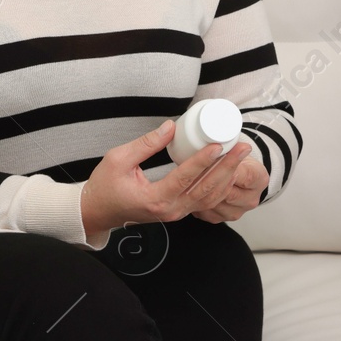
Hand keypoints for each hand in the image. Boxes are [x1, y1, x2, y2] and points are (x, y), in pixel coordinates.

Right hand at [80, 120, 254, 243]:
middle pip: (206, 189)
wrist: (98, 212)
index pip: (185, 177)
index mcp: (154, 199)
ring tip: (240, 157)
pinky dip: (219, 186)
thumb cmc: (104, 186)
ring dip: (227, 176)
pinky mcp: (177, 211)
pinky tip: (229, 171)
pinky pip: (204, 201)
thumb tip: (171, 126)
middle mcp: (169, 210)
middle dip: (227, 167)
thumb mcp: (118, 159)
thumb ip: (146, 143)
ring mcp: (175, 213)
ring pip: (209, 197)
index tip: (218, 145)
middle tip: (242, 148)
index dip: (203, 160)